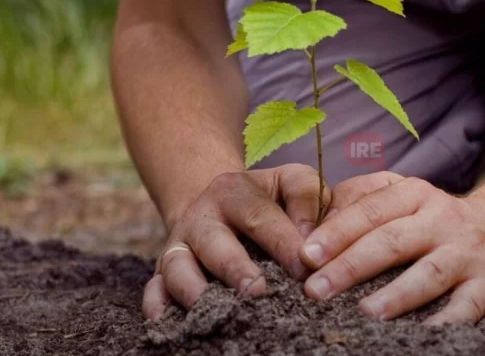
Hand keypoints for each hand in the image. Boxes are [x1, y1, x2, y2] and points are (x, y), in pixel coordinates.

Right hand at [142, 164, 329, 319]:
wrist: (221, 203)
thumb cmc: (269, 199)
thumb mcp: (290, 182)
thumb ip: (307, 199)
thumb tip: (311, 242)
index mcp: (235, 191)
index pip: (260, 216)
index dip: (283, 243)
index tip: (304, 269)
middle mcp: (202, 216)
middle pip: (214, 242)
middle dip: (235, 269)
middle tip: (258, 291)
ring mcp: (180, 244)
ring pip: (178, 266)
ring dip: (195, 289)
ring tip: (219, 311)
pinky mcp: (163, 270)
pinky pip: (153, 288)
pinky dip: (158, 304)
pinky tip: (169, 322)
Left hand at [299, 172, 484, 324]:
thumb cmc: (437, 219)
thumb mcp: (405, 196)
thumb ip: (363, 199)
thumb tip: (316, 223)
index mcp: (415, 195)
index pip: (371, 210)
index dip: (337, 232)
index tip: (306, 255)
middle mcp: (442, 219)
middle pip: (392, 241)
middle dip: (351, 265)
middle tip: (316, 289)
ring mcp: (467, 252)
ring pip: (428, 273)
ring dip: (395, 295)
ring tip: (364, 312)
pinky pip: (466, 306)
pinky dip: (446, 322)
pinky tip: (422, 334)